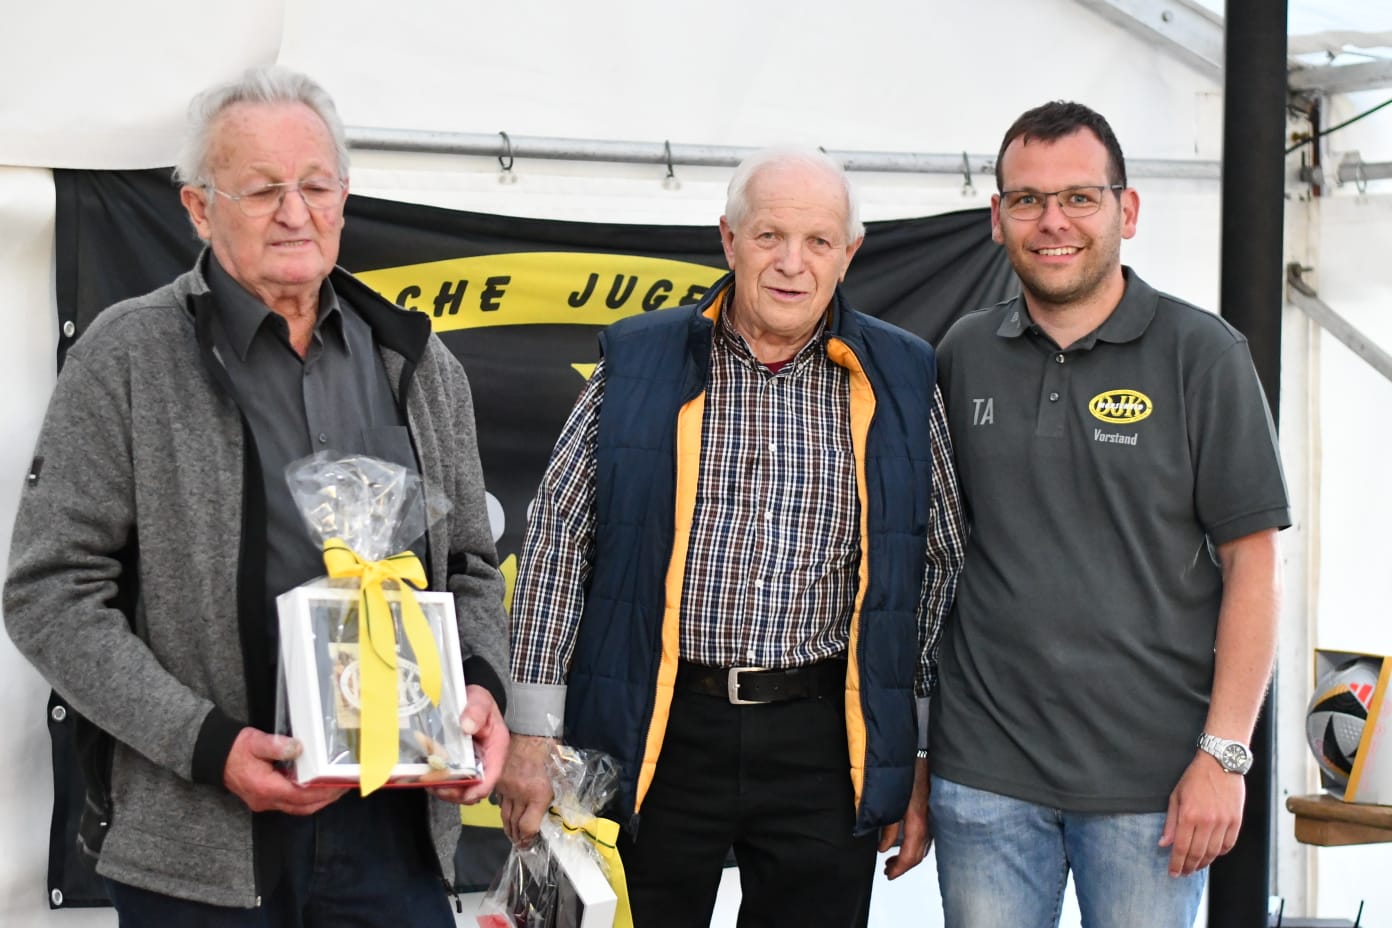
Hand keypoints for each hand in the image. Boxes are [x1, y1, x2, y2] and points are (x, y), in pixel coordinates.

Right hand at [223, 727, 345, 814]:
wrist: (214, 757)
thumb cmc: (234, 749)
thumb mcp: (255, 741)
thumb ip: (277, 745)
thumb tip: (298, 748)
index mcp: (265, 787)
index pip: (301, 794)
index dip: (322, 790)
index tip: (338, 783)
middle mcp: (266, 800)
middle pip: (303, 807)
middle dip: (325, 798)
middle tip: (343, 786)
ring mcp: (265, 802)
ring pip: (298, 807)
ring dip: (317, 799)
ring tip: (334, 786)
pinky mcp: (265, 798)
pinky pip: (291, 803)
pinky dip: (306, 797)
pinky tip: (316, 785)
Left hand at [429, 683, 509, 804]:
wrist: (470, 701)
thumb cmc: (479, 702)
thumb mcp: (480, 701)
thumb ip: (476, 711)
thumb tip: (467, 725)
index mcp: (496, 750)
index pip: (489, 779)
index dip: (474, 790)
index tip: (456, 791)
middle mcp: (485, 762)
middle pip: (472, 790)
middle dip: (453, 792)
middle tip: (434, 784)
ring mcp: (471, 766)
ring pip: (459, 788)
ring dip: (443, 788)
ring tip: (428, 779)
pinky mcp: (459, 765)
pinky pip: (450, 779)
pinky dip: (438, 779)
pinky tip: (428, 772)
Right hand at [495, 733, 557, 846]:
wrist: (532, 732)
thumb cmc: (552, 754)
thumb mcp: (562, 778)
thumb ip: (559, 799)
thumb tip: (561, 817)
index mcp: (538, 794)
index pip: (527, 827)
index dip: (528, 839)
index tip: (530, 843)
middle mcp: (520, 794)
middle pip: (514, 825)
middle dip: (517, 838)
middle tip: (521, 845)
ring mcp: (506, 788)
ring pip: (504, 816)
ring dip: (509, 828)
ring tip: (514, 836)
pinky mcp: (499, 781)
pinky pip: (499, 802)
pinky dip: (503, 811)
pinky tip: (508, 816)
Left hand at [879, 756, 931, 878]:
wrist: (918, 753)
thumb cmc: (905, 772)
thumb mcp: (889, 801)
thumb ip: (887, 827)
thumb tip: (884, 847)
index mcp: (918, 822)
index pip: (911, 856)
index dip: (900, 869)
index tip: (889, 875)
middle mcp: (928, 822)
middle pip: (919, 854)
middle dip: (903, 865)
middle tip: (888, 870)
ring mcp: (932, 817)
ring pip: (923, 845)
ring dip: (908, 855)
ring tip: (892, 858)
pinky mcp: (930, 810)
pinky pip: (924, 834)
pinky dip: (914, 843)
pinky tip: (903, 840)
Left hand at [1158, 753, 1244, 875]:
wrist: (1220, 763)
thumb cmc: (1195, 778)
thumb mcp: (1176, 796)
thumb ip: (1171, 822)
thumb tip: (1164, 844)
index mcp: (1189, 815)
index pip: (1181, 848)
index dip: (1176, 863)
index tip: (1173, 873)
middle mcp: (1207, 821)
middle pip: (1197, 853)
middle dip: (1189, 867)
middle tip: (1183, 872)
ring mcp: (1223, 822)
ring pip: (1213, 852)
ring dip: (1203, 862)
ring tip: (1195, 866)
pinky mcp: (1236, 821)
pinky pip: (1228, 845)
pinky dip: (1219, 853)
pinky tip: (1212, 854)